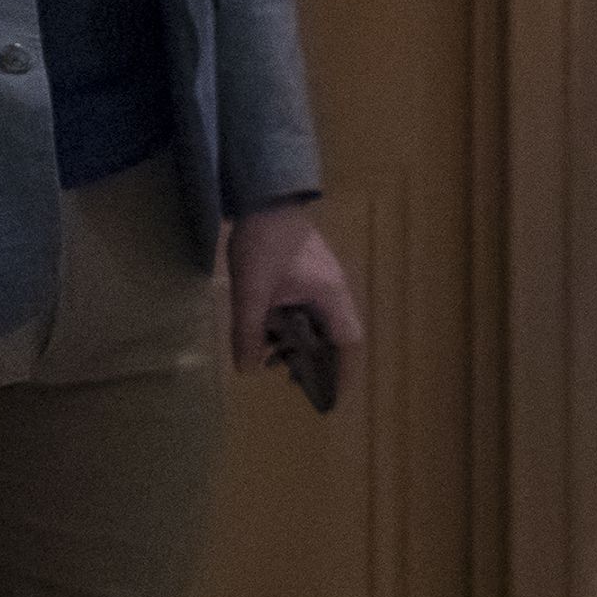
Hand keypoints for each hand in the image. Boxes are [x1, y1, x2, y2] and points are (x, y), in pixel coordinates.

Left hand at [223, 204, 362, 400]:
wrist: (264, 198)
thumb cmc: (264, 244)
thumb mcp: (251, 292)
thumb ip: (248, 333)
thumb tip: (247, 370)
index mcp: (330, 296)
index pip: (349, 342)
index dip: (345, 372)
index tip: (335, 398)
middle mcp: (334, 291)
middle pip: (337, 336)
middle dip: (320, 363)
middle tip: (295, 383)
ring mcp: (324, 280)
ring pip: (322, 323)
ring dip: (304, 344)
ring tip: (275, 359)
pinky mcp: (310, 273)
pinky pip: (310, 310)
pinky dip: (296, 327)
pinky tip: (270, 330)